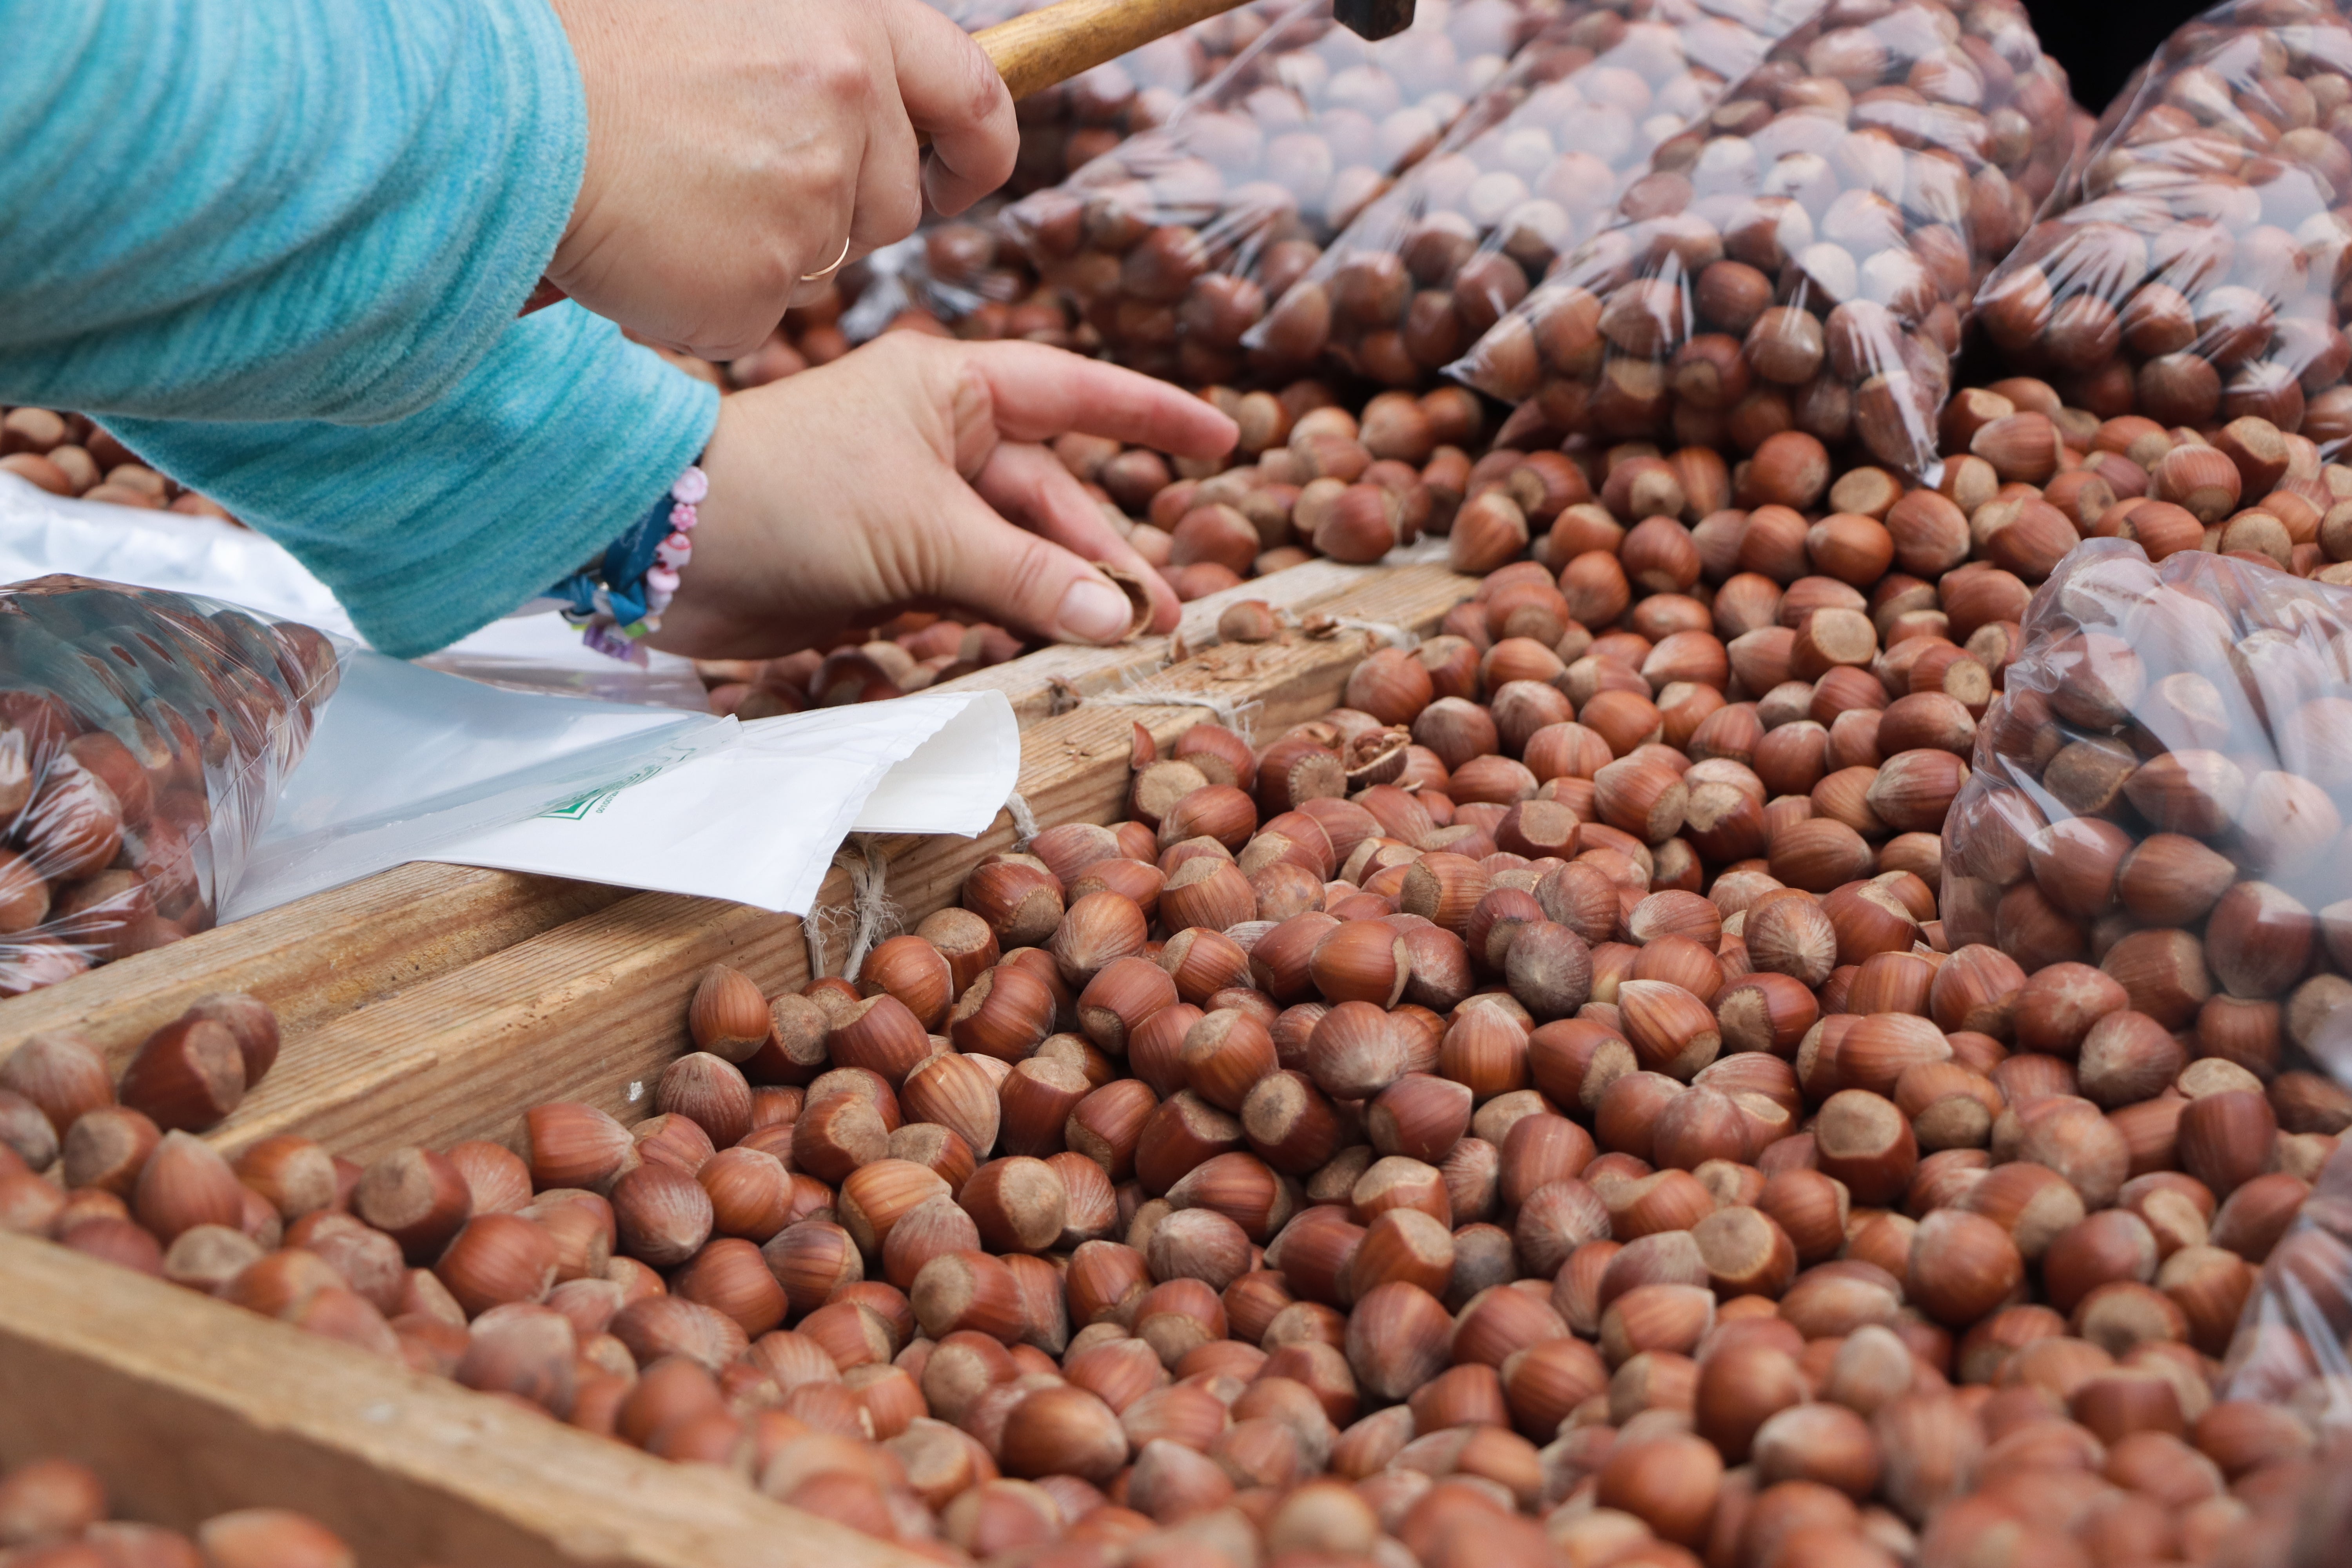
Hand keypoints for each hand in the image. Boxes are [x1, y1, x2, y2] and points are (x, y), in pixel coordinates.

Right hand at [546, 0, 1015, 360]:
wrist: (493, 104)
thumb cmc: (586, 44)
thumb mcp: (723, 11)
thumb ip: (810, 48)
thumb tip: (870, 102)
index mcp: (850, 18)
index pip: (974, 96)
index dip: (977, 152)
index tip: (957, 180)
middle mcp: (848, 99)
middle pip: (891, 200)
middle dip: (835, 210)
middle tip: (736, 185)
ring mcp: (811, 195)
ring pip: (823, 260)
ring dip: (763, 250)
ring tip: (671, 197)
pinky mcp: (764, 279)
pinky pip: (756, 313)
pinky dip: (705, 298)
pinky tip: (648, 246)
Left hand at [650, 336, 1238, 658]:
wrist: (665, 545)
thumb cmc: (790, 496)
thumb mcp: (924, 532)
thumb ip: (1026, 577)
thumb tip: (1119, 619)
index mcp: (952, 390)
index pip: (1076, 393)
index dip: (1152, 416)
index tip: (1223, 440)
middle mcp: (939, 442)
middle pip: (1052, 500)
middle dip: (1105, 558)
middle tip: (1160, 620)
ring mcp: (914, 510)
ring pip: (1016, 557)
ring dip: (1062, 601)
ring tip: (1116, 647)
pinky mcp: (887, 571)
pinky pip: (972, 599)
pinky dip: (1006, 626)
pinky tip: (1043, 657)